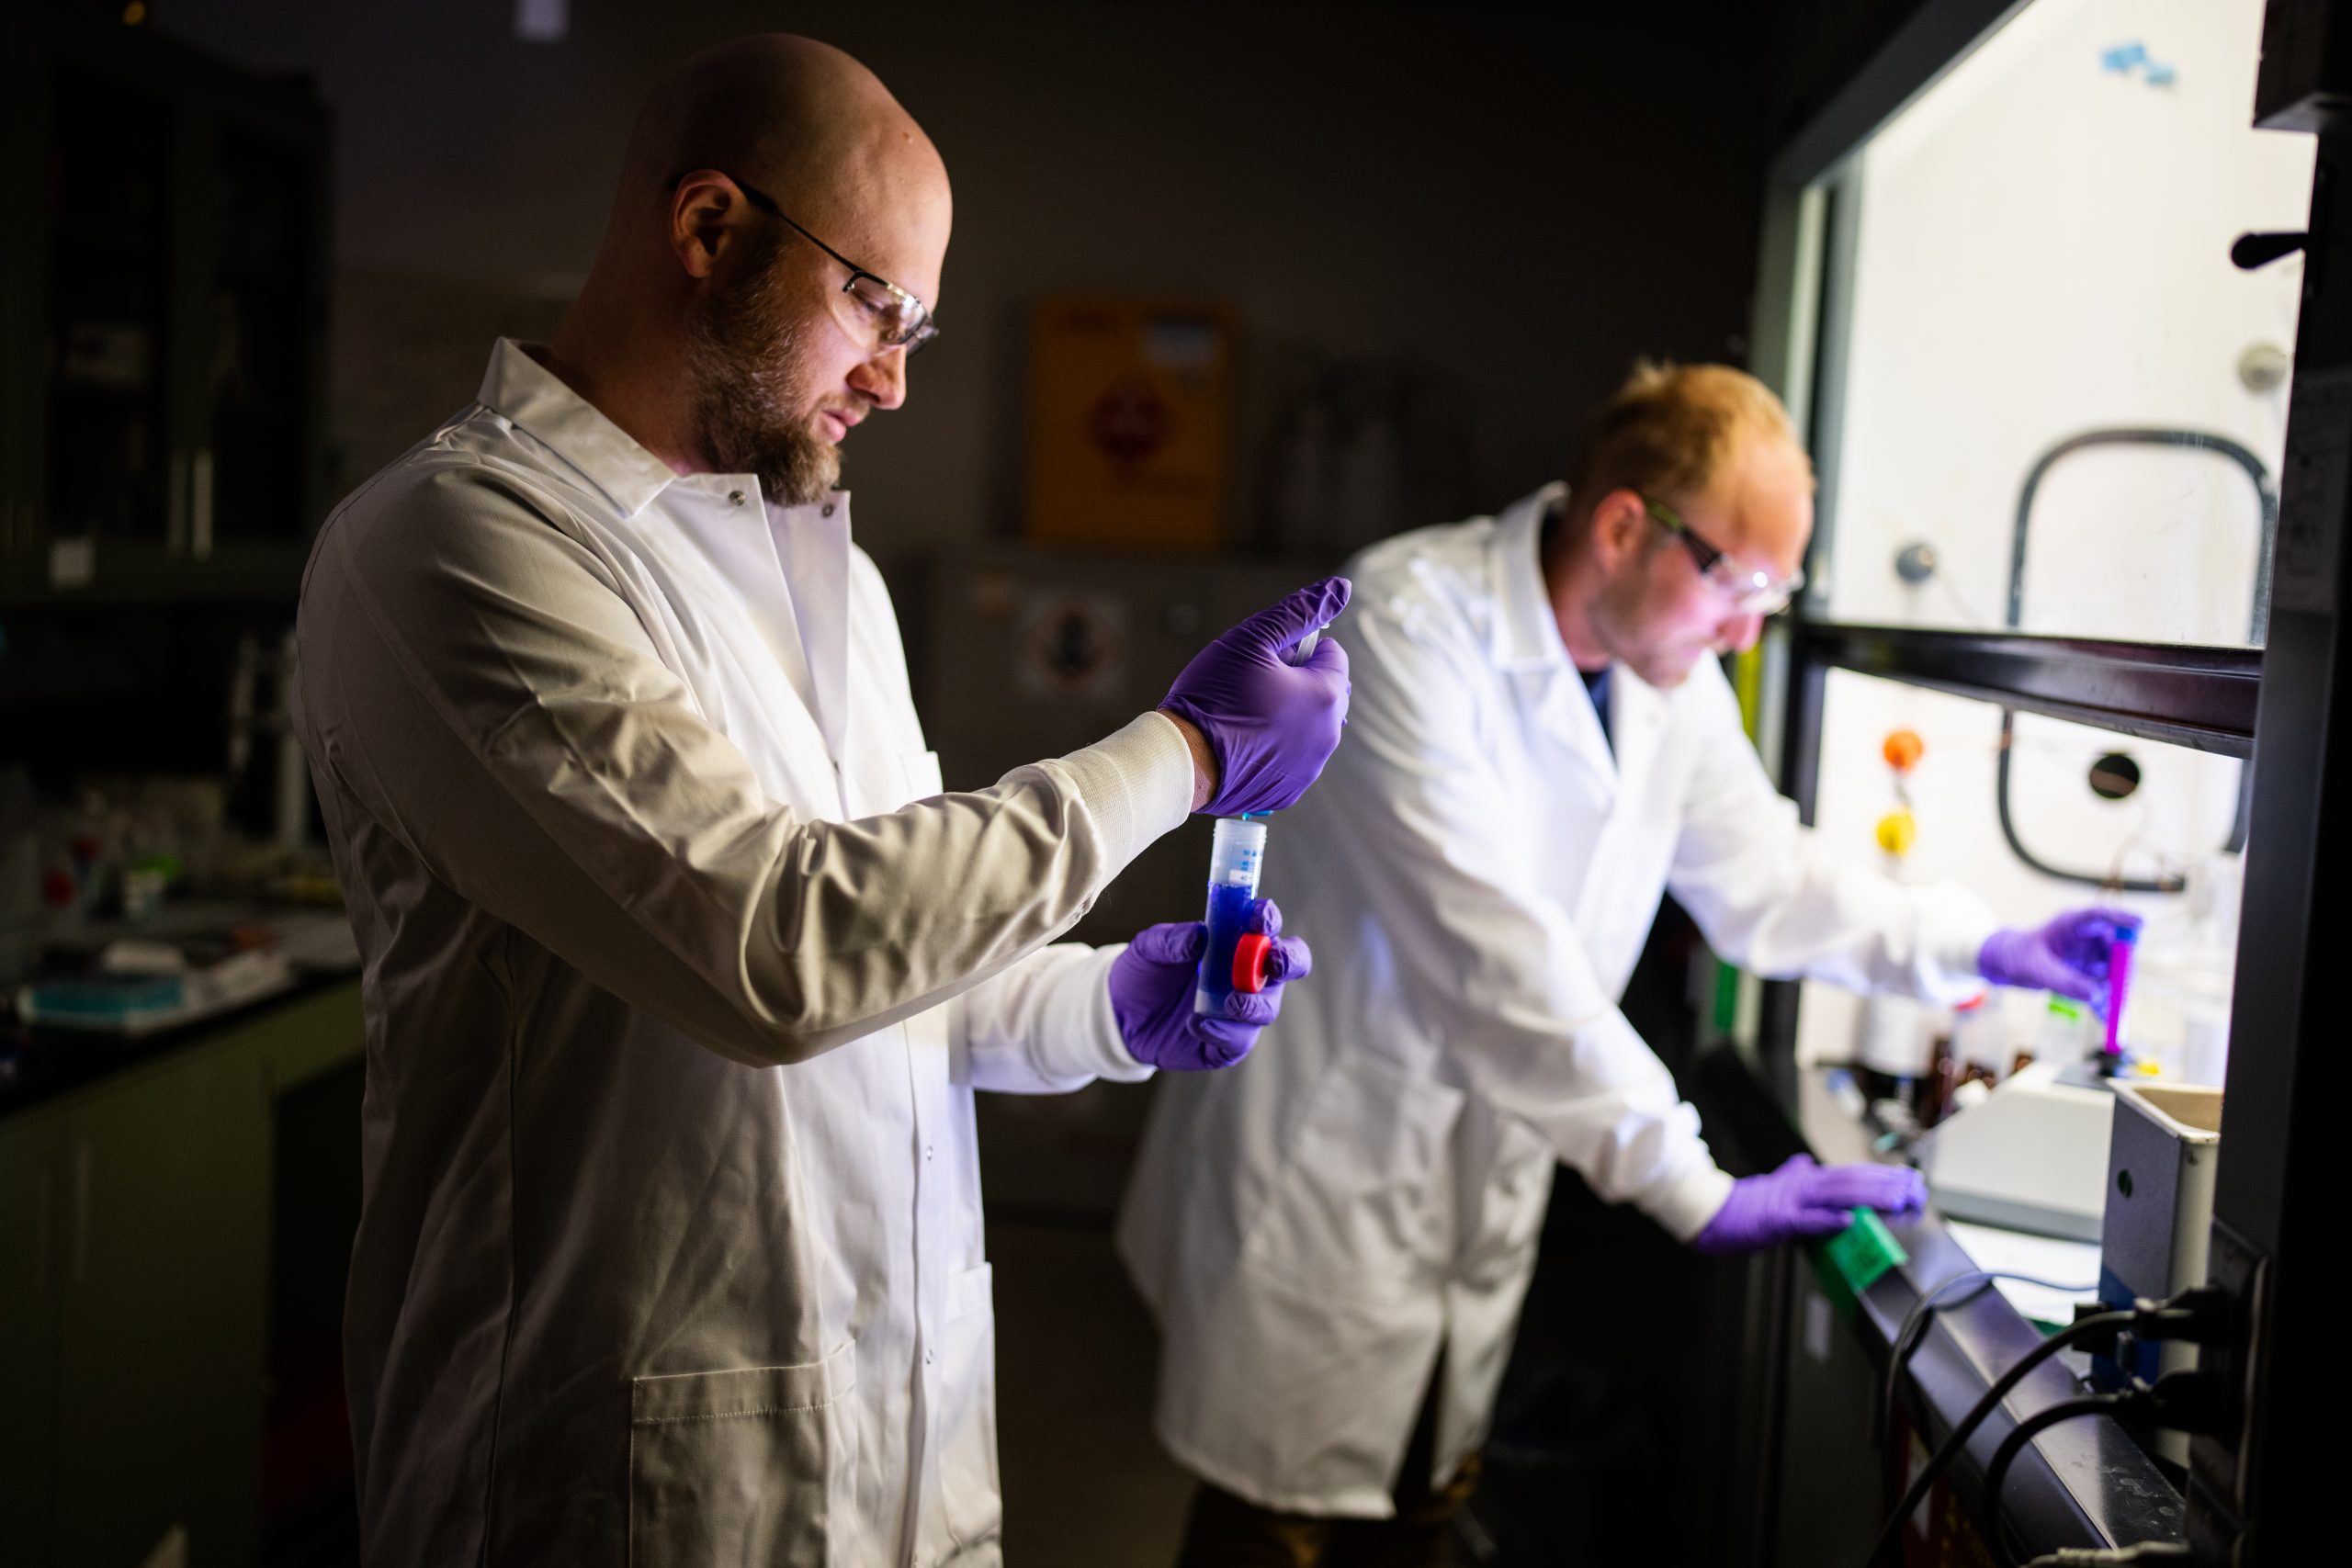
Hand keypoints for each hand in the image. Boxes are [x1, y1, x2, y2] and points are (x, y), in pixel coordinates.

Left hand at [1109, 900, 1310, 1070]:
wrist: (1119, 1015)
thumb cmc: (1145, 973)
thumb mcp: (1150, 948)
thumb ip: (1173, 940)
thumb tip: (1200, 935)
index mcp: (1236, 943)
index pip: (1267, 928)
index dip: (1269, 920)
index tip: (1258, 917)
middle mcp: (1247, 976)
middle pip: (1289, 967)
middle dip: (1288, 961)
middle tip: (1273, 962)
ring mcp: (1241, 1011)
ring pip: (1267, 1008)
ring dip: (1253, 1004)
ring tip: (1228, 1002)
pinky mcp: (1227, 1044)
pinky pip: (1238, 1041)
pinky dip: (1223, 1032)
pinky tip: (1197, 1024)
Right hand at [1159, 578, 1351, 817]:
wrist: (1182, 761)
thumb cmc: (1213, 696)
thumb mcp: (1252, 639)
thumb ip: (1299, 612)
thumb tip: (1339, 588)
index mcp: (1326, 696)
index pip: (1332, 655)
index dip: (1300, 648)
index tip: (1266, 657)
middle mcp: (1327, 736)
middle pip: (1323, 692)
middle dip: (1297, 682)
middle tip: (1251, 684)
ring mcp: (1308, 768)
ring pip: (1307, 727)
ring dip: (1286, 716)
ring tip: (1242, 714)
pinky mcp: (1287, 791)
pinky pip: (1290, 759)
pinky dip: (1273, 748)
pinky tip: (1241, 742)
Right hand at [1692, 1154, 1925, 1254]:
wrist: (1712, 1211)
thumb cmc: (1745, 1204)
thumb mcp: (1774, 1186)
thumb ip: (1792, 1175)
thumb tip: (1804, 1163)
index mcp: (1806, 1179)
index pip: (1852, 1174)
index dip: (1883, 1177)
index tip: (1912, 1182)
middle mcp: (1803, 1184)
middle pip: (1851, 1180)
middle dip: (1887, 1185)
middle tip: (1916, 1189)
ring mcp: (1791, 1201)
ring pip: (1836, 1195)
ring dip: (1869, 1198)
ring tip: (1896, 1201)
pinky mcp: (1777, 1220)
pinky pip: (1806, 1220)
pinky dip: (1828, 1220)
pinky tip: (1848, 1221)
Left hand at [1978, 907, 2142, 1011]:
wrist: (2007, 965)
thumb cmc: (2017, 956)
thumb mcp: (2035, 969)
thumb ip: (2064, 980)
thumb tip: (2097, 995)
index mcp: (2072, 924)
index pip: (2100, 916)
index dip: (2122, 918)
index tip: (2140, 923)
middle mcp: (2087, 938)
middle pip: (2116, 948)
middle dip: (2122, 968)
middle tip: (2121, 988)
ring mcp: (2091, 956)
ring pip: (2113, 972)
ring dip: (2113, 990)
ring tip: (2104, 1009)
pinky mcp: (2089, 975)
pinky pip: (2102, 989)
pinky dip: (2103, 1003)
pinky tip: (2103, 1018)